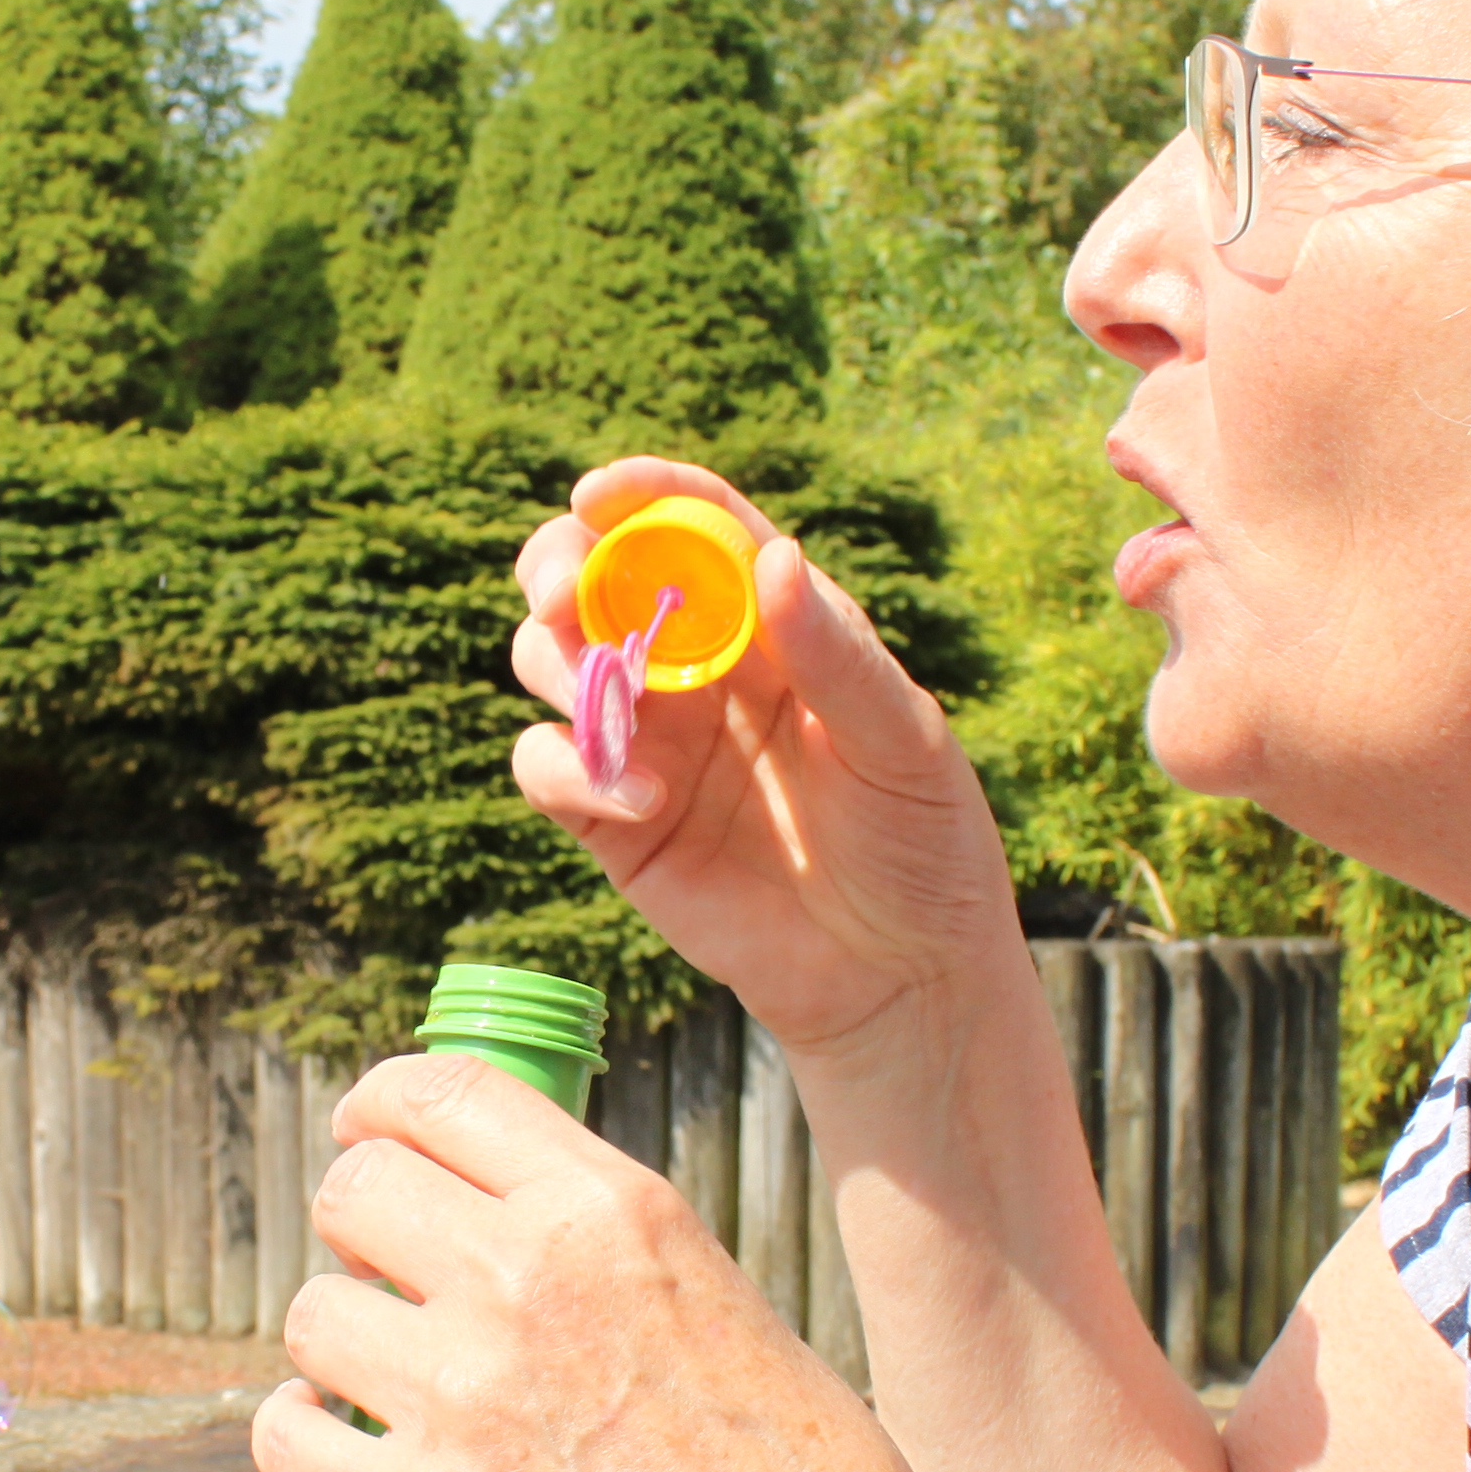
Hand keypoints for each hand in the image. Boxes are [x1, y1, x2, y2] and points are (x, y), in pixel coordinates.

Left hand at [255, 1049, 968, 1471]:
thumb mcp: (719, 1301)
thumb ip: (601, 1246)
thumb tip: (483, 1211)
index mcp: (614, 1211)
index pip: (440, 1091)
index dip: (380, 1108)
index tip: (367, 1137)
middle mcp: (528, 1278)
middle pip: (354, 1190)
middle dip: (358, 1231)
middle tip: (387, 1284)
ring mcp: (465, 1397)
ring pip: (312, 1317)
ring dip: (342, 1350)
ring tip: (398, 1393)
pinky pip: (287, 1437)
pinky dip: (307, 1440)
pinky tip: (352, 1452)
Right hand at [517, 460, 1028, 1065]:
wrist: (903, 978)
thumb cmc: (923, 843)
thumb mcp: (903, 741)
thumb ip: (835, 656)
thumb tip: (770, 558)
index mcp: (771, 623)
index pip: (694, 528)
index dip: (643, 495)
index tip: (600, 493)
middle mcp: (697, 668)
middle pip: (593, 578)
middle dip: (560, 568)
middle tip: (566, 597)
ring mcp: (650, 742)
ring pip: (552, 661)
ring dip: (558, 665)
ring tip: (611, 706)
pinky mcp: (614, 822)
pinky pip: (546, 767)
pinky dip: (568, 769)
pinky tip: (638, 801)